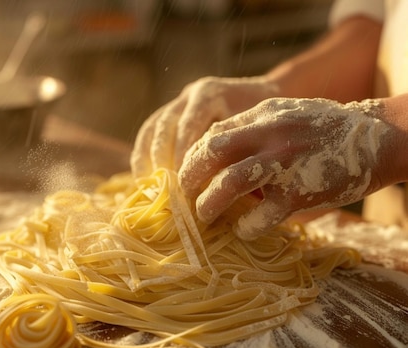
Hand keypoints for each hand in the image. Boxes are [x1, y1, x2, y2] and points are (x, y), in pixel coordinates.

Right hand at [131, 76, 279, 177]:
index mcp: (210, 94)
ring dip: (146, 157)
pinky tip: (144, 176)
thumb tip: (216, 186)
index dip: (181, 157)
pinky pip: (150, 130)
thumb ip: (234, 152)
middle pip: (165, 126)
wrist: (269, 94)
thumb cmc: (265, 120)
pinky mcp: (172, 110)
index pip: (188, 127)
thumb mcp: (254, 132)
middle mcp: (190, 93)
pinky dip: (143, 153)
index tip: (182, 184)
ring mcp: (179, 100)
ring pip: (152, 128)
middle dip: (162, 159)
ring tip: (147, 185)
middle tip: (164, 188)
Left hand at [179, 97, 393, 239]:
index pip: (212, 134)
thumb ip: (251, 127)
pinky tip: (244, 229)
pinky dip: (246, 227)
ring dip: (208, 204)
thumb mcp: (285, 114)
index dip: (192, 157)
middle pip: (211, 153)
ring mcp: (284, 163)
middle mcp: (269, 135)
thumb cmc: (324, 129)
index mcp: (263, 114)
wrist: (377, 138)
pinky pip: (260, 216)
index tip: (188, 175)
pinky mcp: (299, 194)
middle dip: (189, 177)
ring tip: (204, 216)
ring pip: (228, 184)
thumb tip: (211, 150)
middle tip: (185, 196)